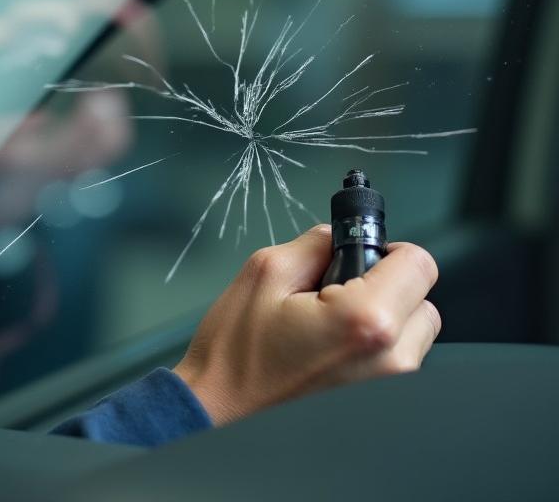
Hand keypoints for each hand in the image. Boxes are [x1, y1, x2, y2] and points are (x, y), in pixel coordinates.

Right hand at [172, 224, 440, 424]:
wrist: (220, 408)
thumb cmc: (237, 350)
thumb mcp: (266, 271)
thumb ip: (314, 243)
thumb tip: (339, 236)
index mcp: (366, 320)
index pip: (420, 264)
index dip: (389, 246)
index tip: (361, 250)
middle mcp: (390, 358)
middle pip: (423, 296)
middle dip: (387, 281)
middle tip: (337, 285)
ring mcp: (388, 386)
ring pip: (414, 327)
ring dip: (386, 312)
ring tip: (331, 318)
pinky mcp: (380, 400)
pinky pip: (398, 355)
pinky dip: (376, 341)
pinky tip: (333, 342)